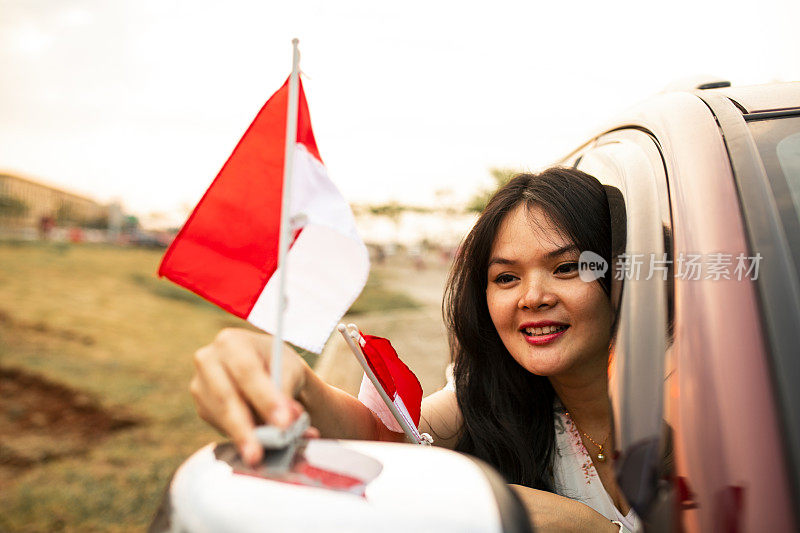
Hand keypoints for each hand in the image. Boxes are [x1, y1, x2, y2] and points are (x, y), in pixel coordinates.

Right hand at [190, 328, 318, 465]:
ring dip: (242, 438)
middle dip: (245, 428)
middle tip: (259, 454)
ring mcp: (200, 384)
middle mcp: (208, 360)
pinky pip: (219, 426)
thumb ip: (287, 390)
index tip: (282, 422)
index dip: (264, 398)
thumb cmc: (278, 364)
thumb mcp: (289, 368)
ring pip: (220, 416)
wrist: (264, 367)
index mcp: (231, 342)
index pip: (247, 371)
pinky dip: (240, 438)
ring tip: (261, 457)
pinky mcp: (202, 407)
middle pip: (225, 396)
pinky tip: (257, 444)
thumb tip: (288, 420)